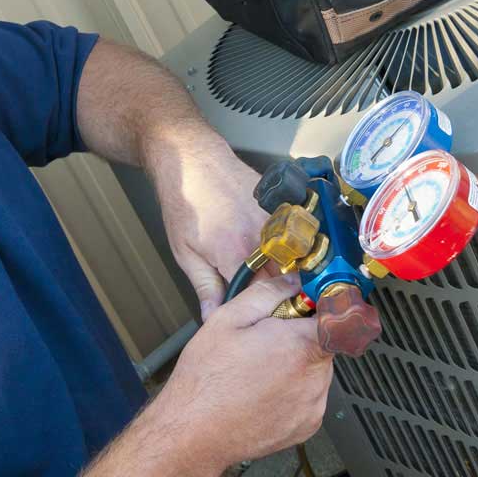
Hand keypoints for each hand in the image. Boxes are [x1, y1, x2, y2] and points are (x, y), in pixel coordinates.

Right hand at [145, 280, 334, 471]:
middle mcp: (313, 378)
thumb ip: (268, 293)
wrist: (194, 432)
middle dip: (300, 336)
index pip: (337, 316)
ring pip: (316, 370)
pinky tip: (263, 389)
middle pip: (324, 342)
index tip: (310, 305)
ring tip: (259, 368)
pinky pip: (309, 396)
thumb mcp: (228, 319)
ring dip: (296, 363)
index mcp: (299, 346)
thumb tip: (292, 281)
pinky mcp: (307, 426)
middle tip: (267, 339)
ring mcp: (312, 405)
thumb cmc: (206, 381)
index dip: (323, 306)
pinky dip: (293, 389)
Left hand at [147, 133, 278, 316]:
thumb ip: (204, 287)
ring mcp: (276, 221)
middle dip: (278, 298)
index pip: (259, 299)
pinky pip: (293, 238)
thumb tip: (213, 315)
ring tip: (275, 282)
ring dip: (286, 274)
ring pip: (293, 261)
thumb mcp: (184, 251)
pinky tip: (278, 254)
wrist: (192, 159)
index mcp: (236, 253)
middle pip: (283, 282)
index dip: (258, 312)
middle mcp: (262, 238)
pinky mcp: (282, 208)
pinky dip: (289, 250)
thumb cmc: (185, 200)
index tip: (254, 319)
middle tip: (266, 306)